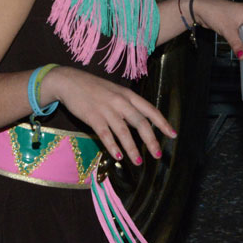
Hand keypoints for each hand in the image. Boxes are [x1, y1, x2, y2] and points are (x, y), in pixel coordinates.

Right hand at [44, 66, 175, 165]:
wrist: (70, 81)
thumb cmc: (94, 88)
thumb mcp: (115, 91)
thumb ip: (127, 104)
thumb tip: (141, 122)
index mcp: (128, 94)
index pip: (150, 109)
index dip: (162, 123)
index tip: (173, 134)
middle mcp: (120, 101)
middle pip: (140, 122)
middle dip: (150, 140)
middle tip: (157, 155)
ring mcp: (106, 109)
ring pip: (123, 131)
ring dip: (132, 148)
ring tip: (138, 162)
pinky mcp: (93, 117)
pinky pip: (105, 134)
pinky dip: (113, 146)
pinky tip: (118, 157)